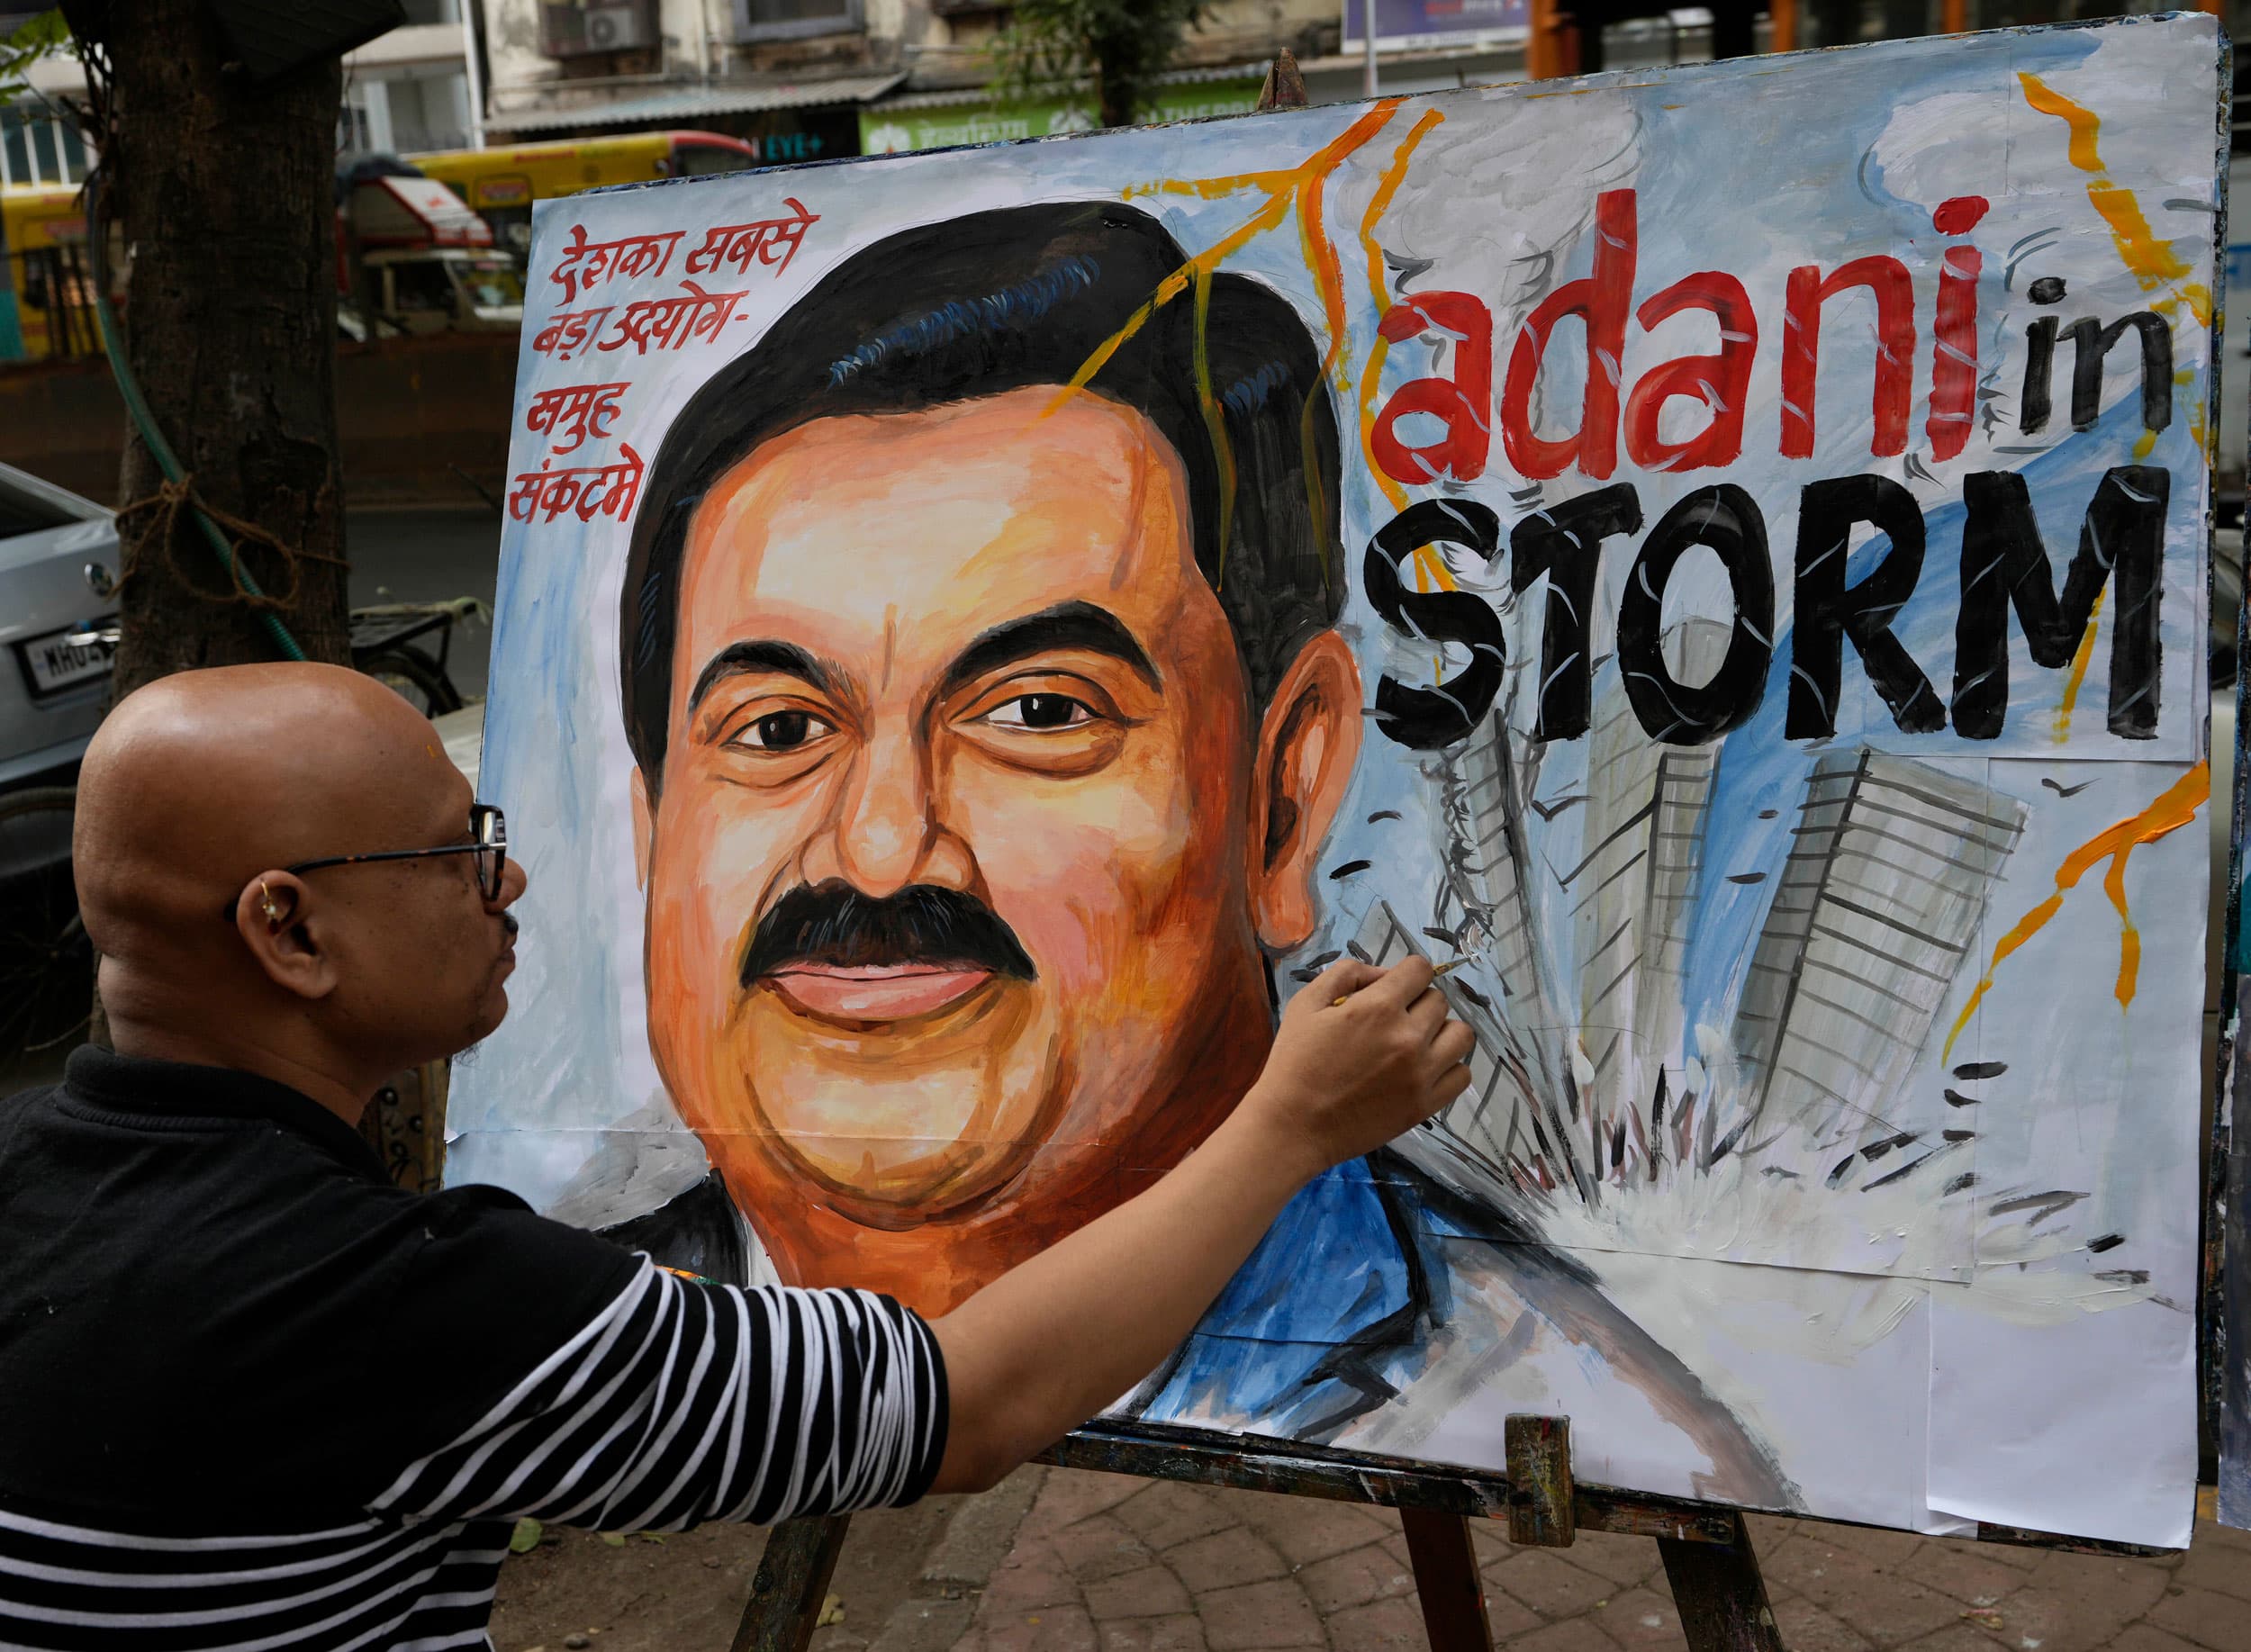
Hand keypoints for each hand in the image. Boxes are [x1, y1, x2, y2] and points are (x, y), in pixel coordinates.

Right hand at [1233, 955, 1475, 1180]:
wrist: (1293, 1126)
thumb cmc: (1293, 1063)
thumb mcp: (1305, 1003)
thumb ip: (1346, 974)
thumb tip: (1383, 974)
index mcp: (1379, 1007)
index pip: (1421, 969)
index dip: (1406, 973)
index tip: (1394, 988)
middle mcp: (1409, 1037)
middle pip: (1439, 1001)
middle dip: (1418, 1003)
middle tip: (1393, 1021)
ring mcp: (1422, 1073)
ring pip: (1461, 1035)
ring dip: (1441, 1033)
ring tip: (1417, 1044)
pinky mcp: (1426, 1105)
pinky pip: (1463, 1074)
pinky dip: (1449, 1068)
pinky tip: (1424, 1070)